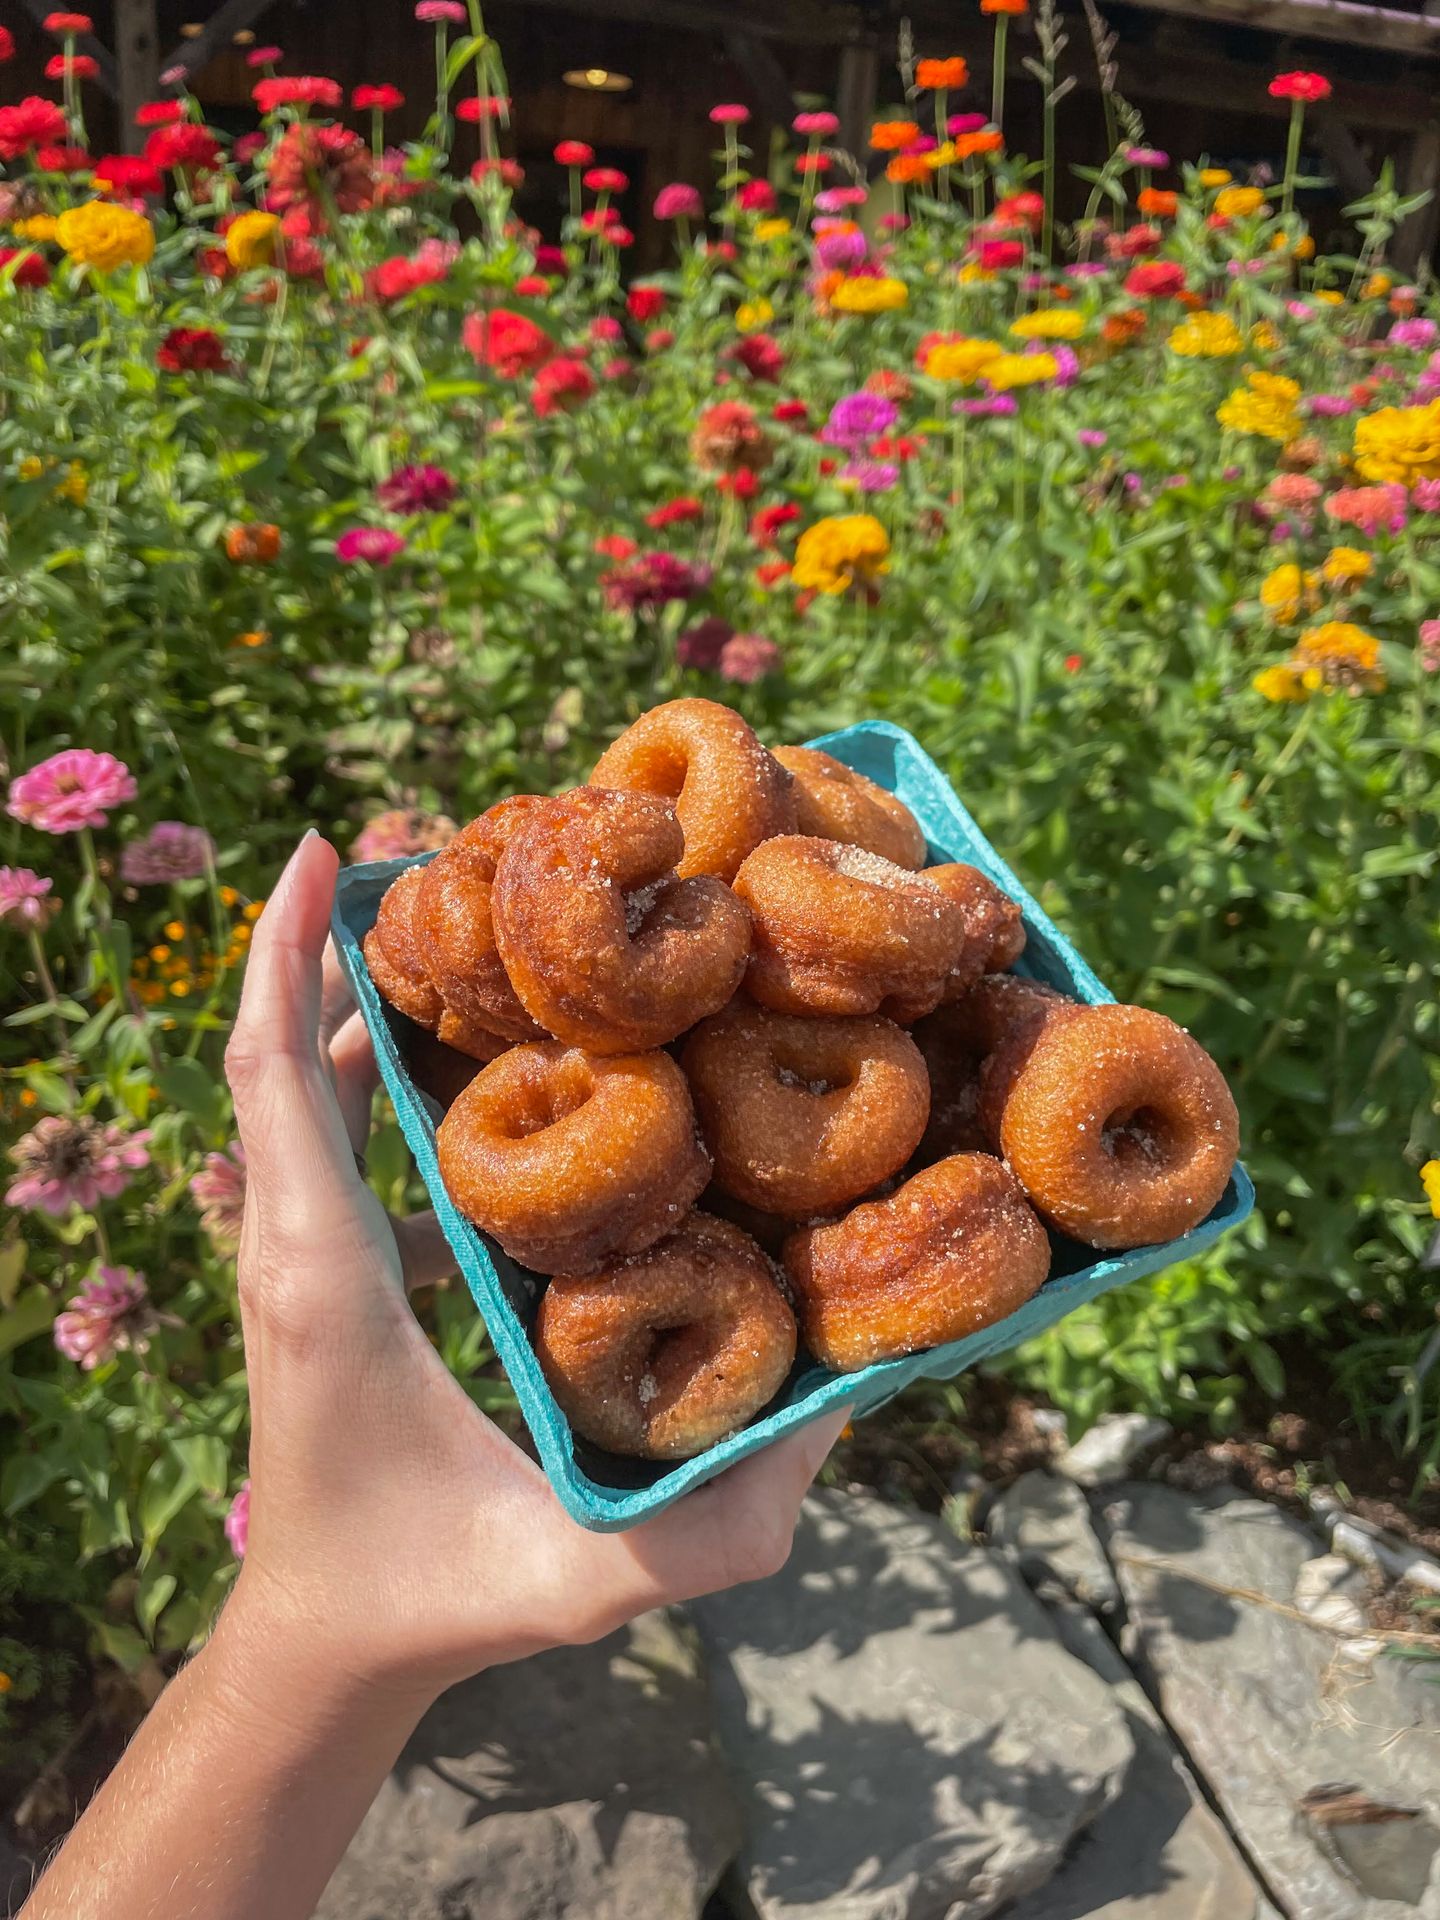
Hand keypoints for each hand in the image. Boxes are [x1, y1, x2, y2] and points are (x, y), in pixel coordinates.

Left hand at [220, 830, 845, 1710]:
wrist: (326, 1644)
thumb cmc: (436, 1596)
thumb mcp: (588, 1573)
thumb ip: (722, 1518)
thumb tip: (844, 1409)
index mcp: (332, 1279)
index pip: (282, 1081)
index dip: (291, 952)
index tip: (329, 849)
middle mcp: (300, 1244)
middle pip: (289, 1050)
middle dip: (343, 940)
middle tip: (441, 854)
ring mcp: (303, 1255)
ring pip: (313, 1088)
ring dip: (365, 998)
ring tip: (465, 925)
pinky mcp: (327, 1270)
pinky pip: (343, 1139)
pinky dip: (387, 1073)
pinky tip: (482, 1060)